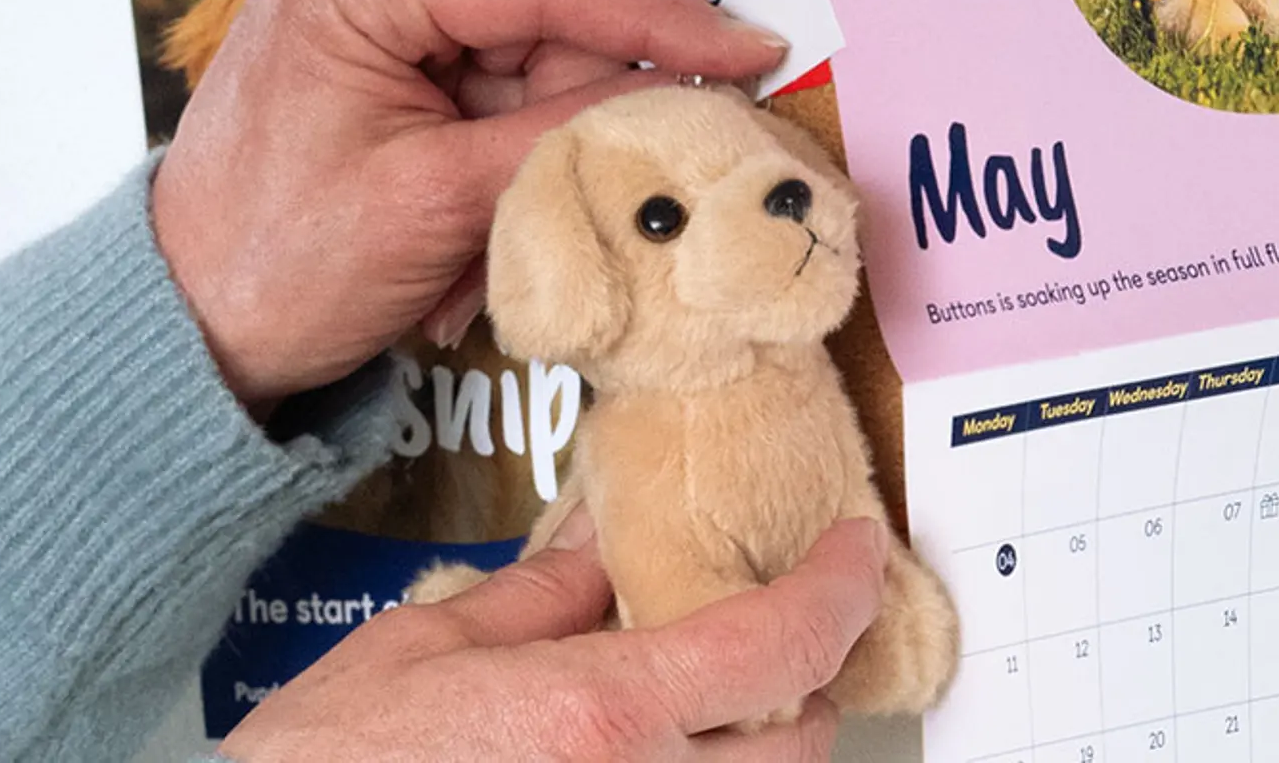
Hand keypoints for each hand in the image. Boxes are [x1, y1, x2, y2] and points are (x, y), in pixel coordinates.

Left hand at [149, 0, 780, 406]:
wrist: (186, 333)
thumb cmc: (276, 262)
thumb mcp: (436, 200)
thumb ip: (562, 139)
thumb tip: (680, 100)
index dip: (657, 19)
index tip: (752, 44)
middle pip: (543, 33)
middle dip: (582, 124)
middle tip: (625, 196)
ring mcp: (373, 33)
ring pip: (525, 86)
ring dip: (532, 177)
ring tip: (481, 264)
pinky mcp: (383, 86)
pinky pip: (485, 121)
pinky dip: (498, 189)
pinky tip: (455, 265)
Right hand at [221, 516, 885, 760]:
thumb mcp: (421, 648)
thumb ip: (535, 595)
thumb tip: (603, 539)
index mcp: (598, 713)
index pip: (781, 644)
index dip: (841, 588)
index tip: (857, 551)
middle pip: (802, 734)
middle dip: (804, 669)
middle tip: (770, 613)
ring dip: (756, 732)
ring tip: (710, 682)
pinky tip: (653, 739)